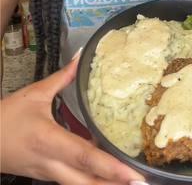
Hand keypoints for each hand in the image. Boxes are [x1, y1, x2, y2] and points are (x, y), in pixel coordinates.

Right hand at [0, 56, 146, 184]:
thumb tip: (80, 56)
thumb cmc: (7, 117)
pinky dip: (92, 180)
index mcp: (49, 140)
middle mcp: (52, 163)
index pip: (84, 156)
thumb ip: (62, 77)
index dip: (110, 167)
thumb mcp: (35, 94)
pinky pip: (73, 181)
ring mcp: (49, 174)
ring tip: (131, 182)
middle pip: (87, 182)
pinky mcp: (47, 176)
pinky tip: (107, 174)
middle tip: (142, 184)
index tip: (133, 174)